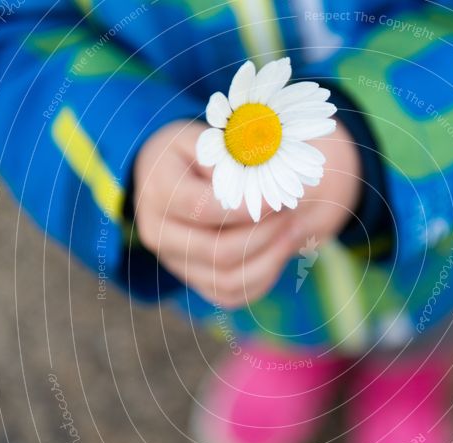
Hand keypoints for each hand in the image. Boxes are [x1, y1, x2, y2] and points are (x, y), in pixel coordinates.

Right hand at [133, 119, 361, 307]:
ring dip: (270, 258)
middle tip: (293, 214)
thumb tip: (266, 172)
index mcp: (158, 191)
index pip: (205, 210)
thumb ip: (235, 153)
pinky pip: (232, 294)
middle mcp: (158, 233)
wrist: (178, 176)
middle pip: (217, 251)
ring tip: (294, 230)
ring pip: (227, 280)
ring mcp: (175, 262)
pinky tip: (280, 249)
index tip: (280, 198)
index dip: (248, 208)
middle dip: (264, 235)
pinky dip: (263, 276)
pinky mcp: (194, 280)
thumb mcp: (214, 138)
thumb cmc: (200, 151)